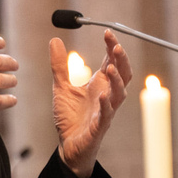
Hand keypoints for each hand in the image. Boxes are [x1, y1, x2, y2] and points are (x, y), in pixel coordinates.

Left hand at [49, 29, 131, 177]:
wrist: (68, 145)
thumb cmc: (70, 116)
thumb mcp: (61, 86)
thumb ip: (59, 65)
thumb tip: (55, 39)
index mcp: (99, 84)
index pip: (111, 61)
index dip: (112, 47)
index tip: (107, 32)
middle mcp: (107, 95)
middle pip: (122, 74)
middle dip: (121, 59)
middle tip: (116, 45)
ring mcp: (105, 111)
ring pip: (119, 94)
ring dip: (117, 80)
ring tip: (111, 67)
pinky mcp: (99, 127)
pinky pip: (106, 115)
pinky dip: (106, 105)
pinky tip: (103, 95)